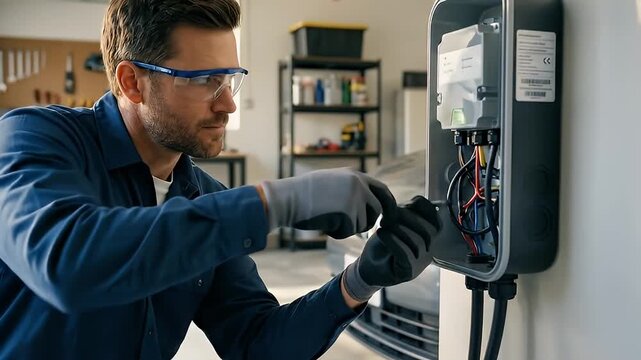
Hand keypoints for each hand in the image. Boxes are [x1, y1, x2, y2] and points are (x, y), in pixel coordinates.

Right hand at [260, 168, 395, 238]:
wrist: (287, 198)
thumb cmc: (303, 193)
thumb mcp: (331, 182)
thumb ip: (350, 188)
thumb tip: (364, 202)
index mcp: (355, 175)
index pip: (381, 189)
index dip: (387, 204)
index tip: (387, 216)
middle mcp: (359, 184)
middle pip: (377, 209)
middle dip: (371, 221)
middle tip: (364, 231)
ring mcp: (355, 198)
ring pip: (363, 224)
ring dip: (348, 228)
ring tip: (328, 220)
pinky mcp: (349, 213)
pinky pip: (349, 232)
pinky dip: (336, 233)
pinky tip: (323, 224)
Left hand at [342, 196, 441, 301]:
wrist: (368, 270)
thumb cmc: (381, 245)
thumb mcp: (393, 224)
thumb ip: (405, 213)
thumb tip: (414, 201)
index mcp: (427, 238)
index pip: (436, 222)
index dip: (425, 209)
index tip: (406, 205)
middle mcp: (427, 252)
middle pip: (427, 230)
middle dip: (406, 217)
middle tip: (387, 217)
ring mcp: (419, 264)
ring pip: (416, 242)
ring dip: (397, 229)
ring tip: (382, 225)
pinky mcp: (408, 272)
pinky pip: (404, 253)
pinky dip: (391, 240)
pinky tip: (380, 233)